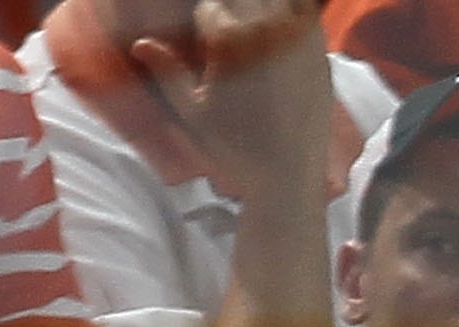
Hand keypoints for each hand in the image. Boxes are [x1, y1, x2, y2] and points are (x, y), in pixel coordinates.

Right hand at [130, 0, 334, 193]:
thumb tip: (140, 44)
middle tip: (230, 54)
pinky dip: (290, 14)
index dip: (202, 28)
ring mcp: (295, 31)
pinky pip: (303, 8)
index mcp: (229, 38)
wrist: (290, 177)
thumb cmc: (236, 151)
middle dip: (228, 17)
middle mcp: (264, 25)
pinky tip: (279, 34)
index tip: (206, 50)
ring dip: (257, 13)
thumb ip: (168, 73)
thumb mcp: (193, 115)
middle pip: (236, 0)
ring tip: (252, 45)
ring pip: (270, 1)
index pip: (206, 8)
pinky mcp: (318, 43)